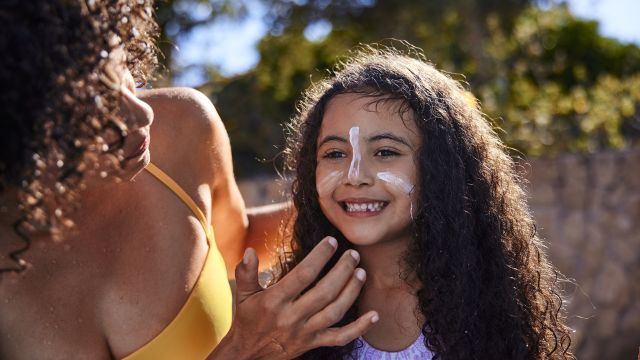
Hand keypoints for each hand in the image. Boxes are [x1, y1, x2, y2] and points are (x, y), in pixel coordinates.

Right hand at [211, 237, 377, 359]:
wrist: (248, 356)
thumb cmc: (248, 320)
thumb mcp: (242, 295)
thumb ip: (245, 272)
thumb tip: (249, 251)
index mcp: (274, 301)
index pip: (302, 275)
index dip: (319, 257)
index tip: (332, 242)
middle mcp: (291, 317)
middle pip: (324, 292)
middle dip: (342, 271)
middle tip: (353, 254)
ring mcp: (305, 332)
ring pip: (335, 312)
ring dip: (352, 292)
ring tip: (361, 273)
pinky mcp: (313, 343)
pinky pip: (340, 337)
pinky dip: (360, 328)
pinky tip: (374, 315)